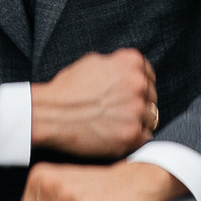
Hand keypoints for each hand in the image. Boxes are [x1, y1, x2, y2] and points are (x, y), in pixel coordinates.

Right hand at [30, 47, 159, 158]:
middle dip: (138, 103)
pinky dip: (134, 138)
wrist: (49, 115)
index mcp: (131, 63)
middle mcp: (138, 84)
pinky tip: (117, 135)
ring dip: (138, 121)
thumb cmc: (67, 90)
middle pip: (151, 96)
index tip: (129, 94)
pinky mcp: (132, 135)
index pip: (149, 74)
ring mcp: (137, 111)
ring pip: (151, 117)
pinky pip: (145, 137)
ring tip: (117, 124)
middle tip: (119, 111)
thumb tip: (131, 71)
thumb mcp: (93, 62)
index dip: (138, 86)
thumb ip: (118, 65)